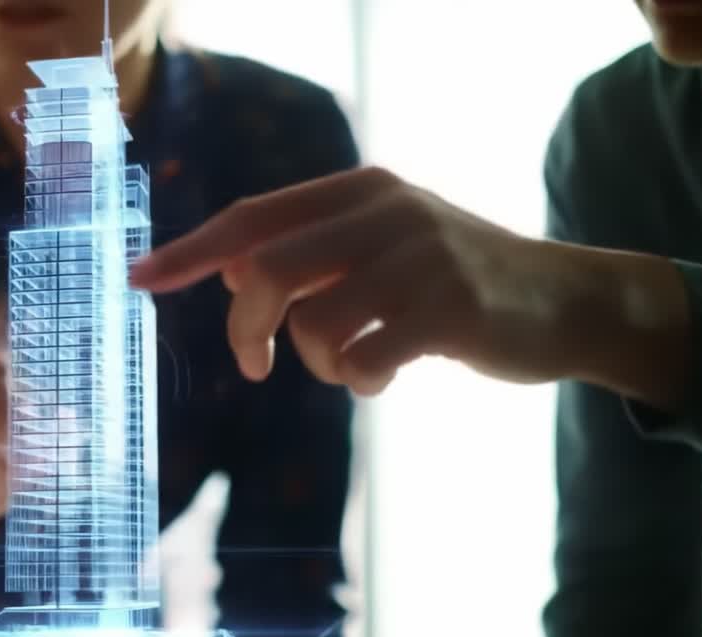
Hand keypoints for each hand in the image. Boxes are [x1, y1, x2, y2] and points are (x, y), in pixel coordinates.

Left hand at [131, 167, 690, 407]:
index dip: (190, 252)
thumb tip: (229, 272)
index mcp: (358, 190)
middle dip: (244, 329)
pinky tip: (385, 375)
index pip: (251, 217)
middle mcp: (383, 211)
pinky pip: (362, 360)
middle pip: (267, 271)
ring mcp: (419, 257)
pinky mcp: (448, 310)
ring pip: (312, 324)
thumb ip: (310, 252)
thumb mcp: (381, 247)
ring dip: (317, 363)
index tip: (138, 281)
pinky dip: (359, 381)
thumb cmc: (451, 280)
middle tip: (253, 365)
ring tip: (351, 364)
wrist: (563, 301)